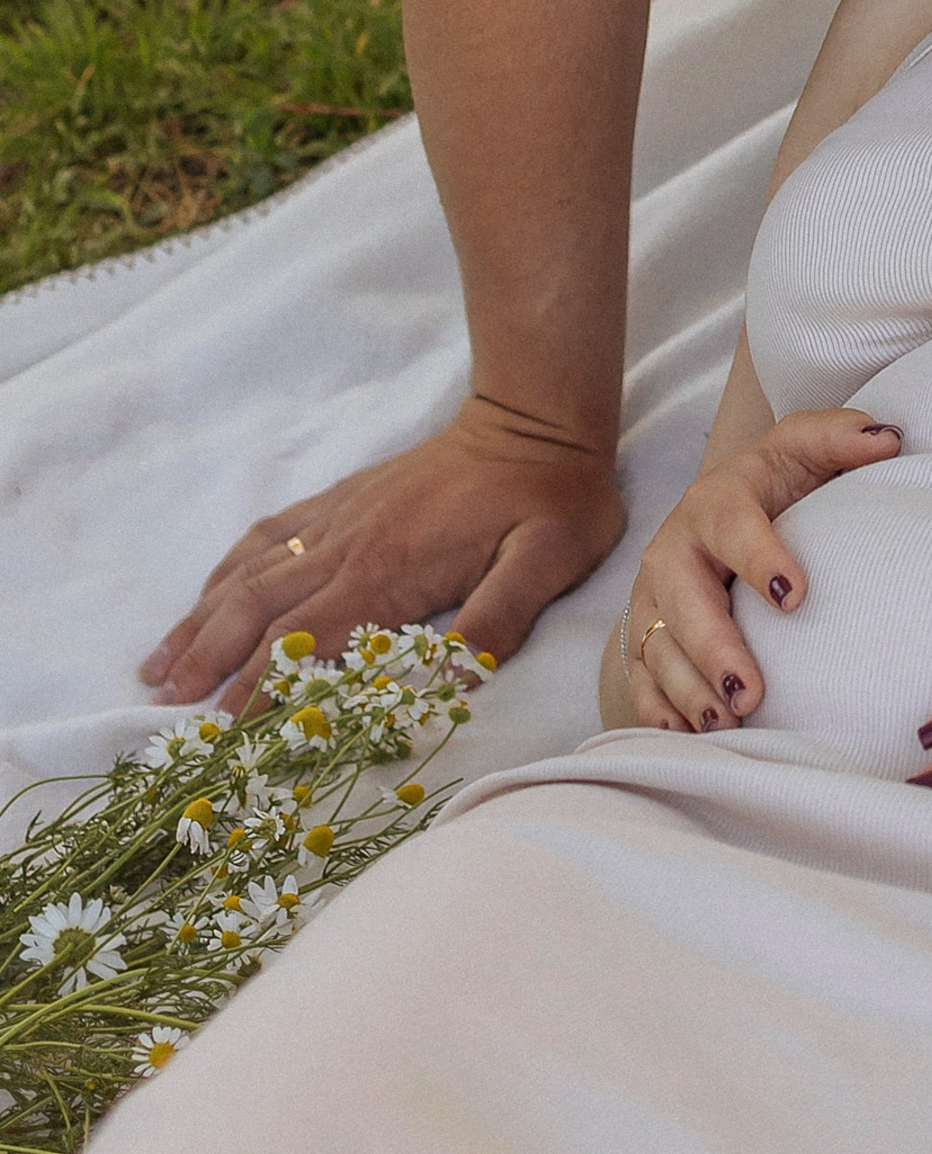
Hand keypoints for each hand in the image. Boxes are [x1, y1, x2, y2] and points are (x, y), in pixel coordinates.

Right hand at [140, 395, 631, 716]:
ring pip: (250, 573)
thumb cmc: (550, 497)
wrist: (535, 420)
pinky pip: (269, 534)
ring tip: (159, 662)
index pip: (308, 641)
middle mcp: (347, 545)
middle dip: (208, 659)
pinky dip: (228, 567)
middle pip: (258, 610)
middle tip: (164, 705)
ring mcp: (339, 519)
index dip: (262, 689)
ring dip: (201, 619)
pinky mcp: (342, 500)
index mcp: (389, 570)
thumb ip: (502, 617)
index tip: (223, 732)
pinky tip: (207, 592)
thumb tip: (457, 679)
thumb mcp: (547, 559)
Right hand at [617, 410, 903, 731]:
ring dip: (688, 689)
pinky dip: (659, 709)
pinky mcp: (645, 636)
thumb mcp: (805, 447)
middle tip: (750, 691)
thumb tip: (887, 439)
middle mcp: (674, 550)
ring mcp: (653, 599)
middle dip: (714, 648)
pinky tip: (688, 734)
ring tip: (725, 722)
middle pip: (683, 600)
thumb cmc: (776, 482)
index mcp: (716, 501)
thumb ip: (841, 438)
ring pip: (659, 647)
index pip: (732, 527)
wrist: (722, 509)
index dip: (760, 558)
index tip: (796, 596)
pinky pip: (642, 679)